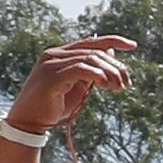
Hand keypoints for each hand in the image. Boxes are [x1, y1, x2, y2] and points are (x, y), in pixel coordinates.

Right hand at [0, 36, 133, 140]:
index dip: (113, 40)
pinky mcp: (51, 76)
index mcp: (60, 54)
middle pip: (95, 52)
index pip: (90, 42)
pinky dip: (98, 76)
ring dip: (111, 73)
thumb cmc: (55, 104)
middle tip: (126, 84)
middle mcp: (54, 54)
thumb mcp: (79, 86)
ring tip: (119, 88)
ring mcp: (51, 64)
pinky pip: (81, 69)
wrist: (30, 121)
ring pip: (90, 59)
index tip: (133, 46)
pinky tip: (106, 86)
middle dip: (116, 67)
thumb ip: (93, 70)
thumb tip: (111, 52)